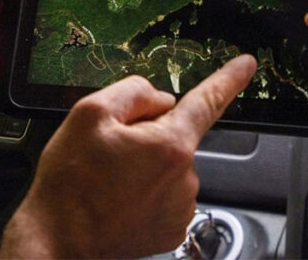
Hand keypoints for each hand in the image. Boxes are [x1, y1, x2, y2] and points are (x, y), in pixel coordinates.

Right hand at [0, 55, 257, 258]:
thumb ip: (133, 93)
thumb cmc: (70, 185)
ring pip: (167, 167)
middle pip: (174, 136)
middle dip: (147, 136)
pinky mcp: (171, 229)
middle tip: (109, 154)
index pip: (208, 101)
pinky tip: (118, 200)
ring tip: (108, 182)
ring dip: (144, 166)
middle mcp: (184, 178)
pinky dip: (144, 192)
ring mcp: (180, 207)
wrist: (60, 243)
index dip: (229, 79)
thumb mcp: (89, 115)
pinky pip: (164, 195)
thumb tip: (160, 99)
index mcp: (170, 144)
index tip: (246, 65)